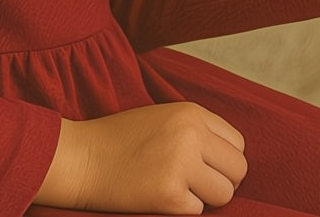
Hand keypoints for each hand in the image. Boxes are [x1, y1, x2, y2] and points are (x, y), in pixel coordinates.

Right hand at [35, 102, 246, 213]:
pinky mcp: (168, 196)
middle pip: (238, 169)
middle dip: (222, 181)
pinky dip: (182, 211)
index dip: (224, 159)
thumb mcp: (165, 118)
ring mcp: (181, 165)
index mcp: (192, 112)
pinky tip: (160, 199)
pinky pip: (198, 212)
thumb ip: (199, 131)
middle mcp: (191, 135)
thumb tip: (229, 159)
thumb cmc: (121, 139)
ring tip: (180, 191)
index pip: (237, 142)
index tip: (207, 167)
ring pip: (224, 193)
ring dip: (206, 199)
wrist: (81, 158)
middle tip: (198, 185)